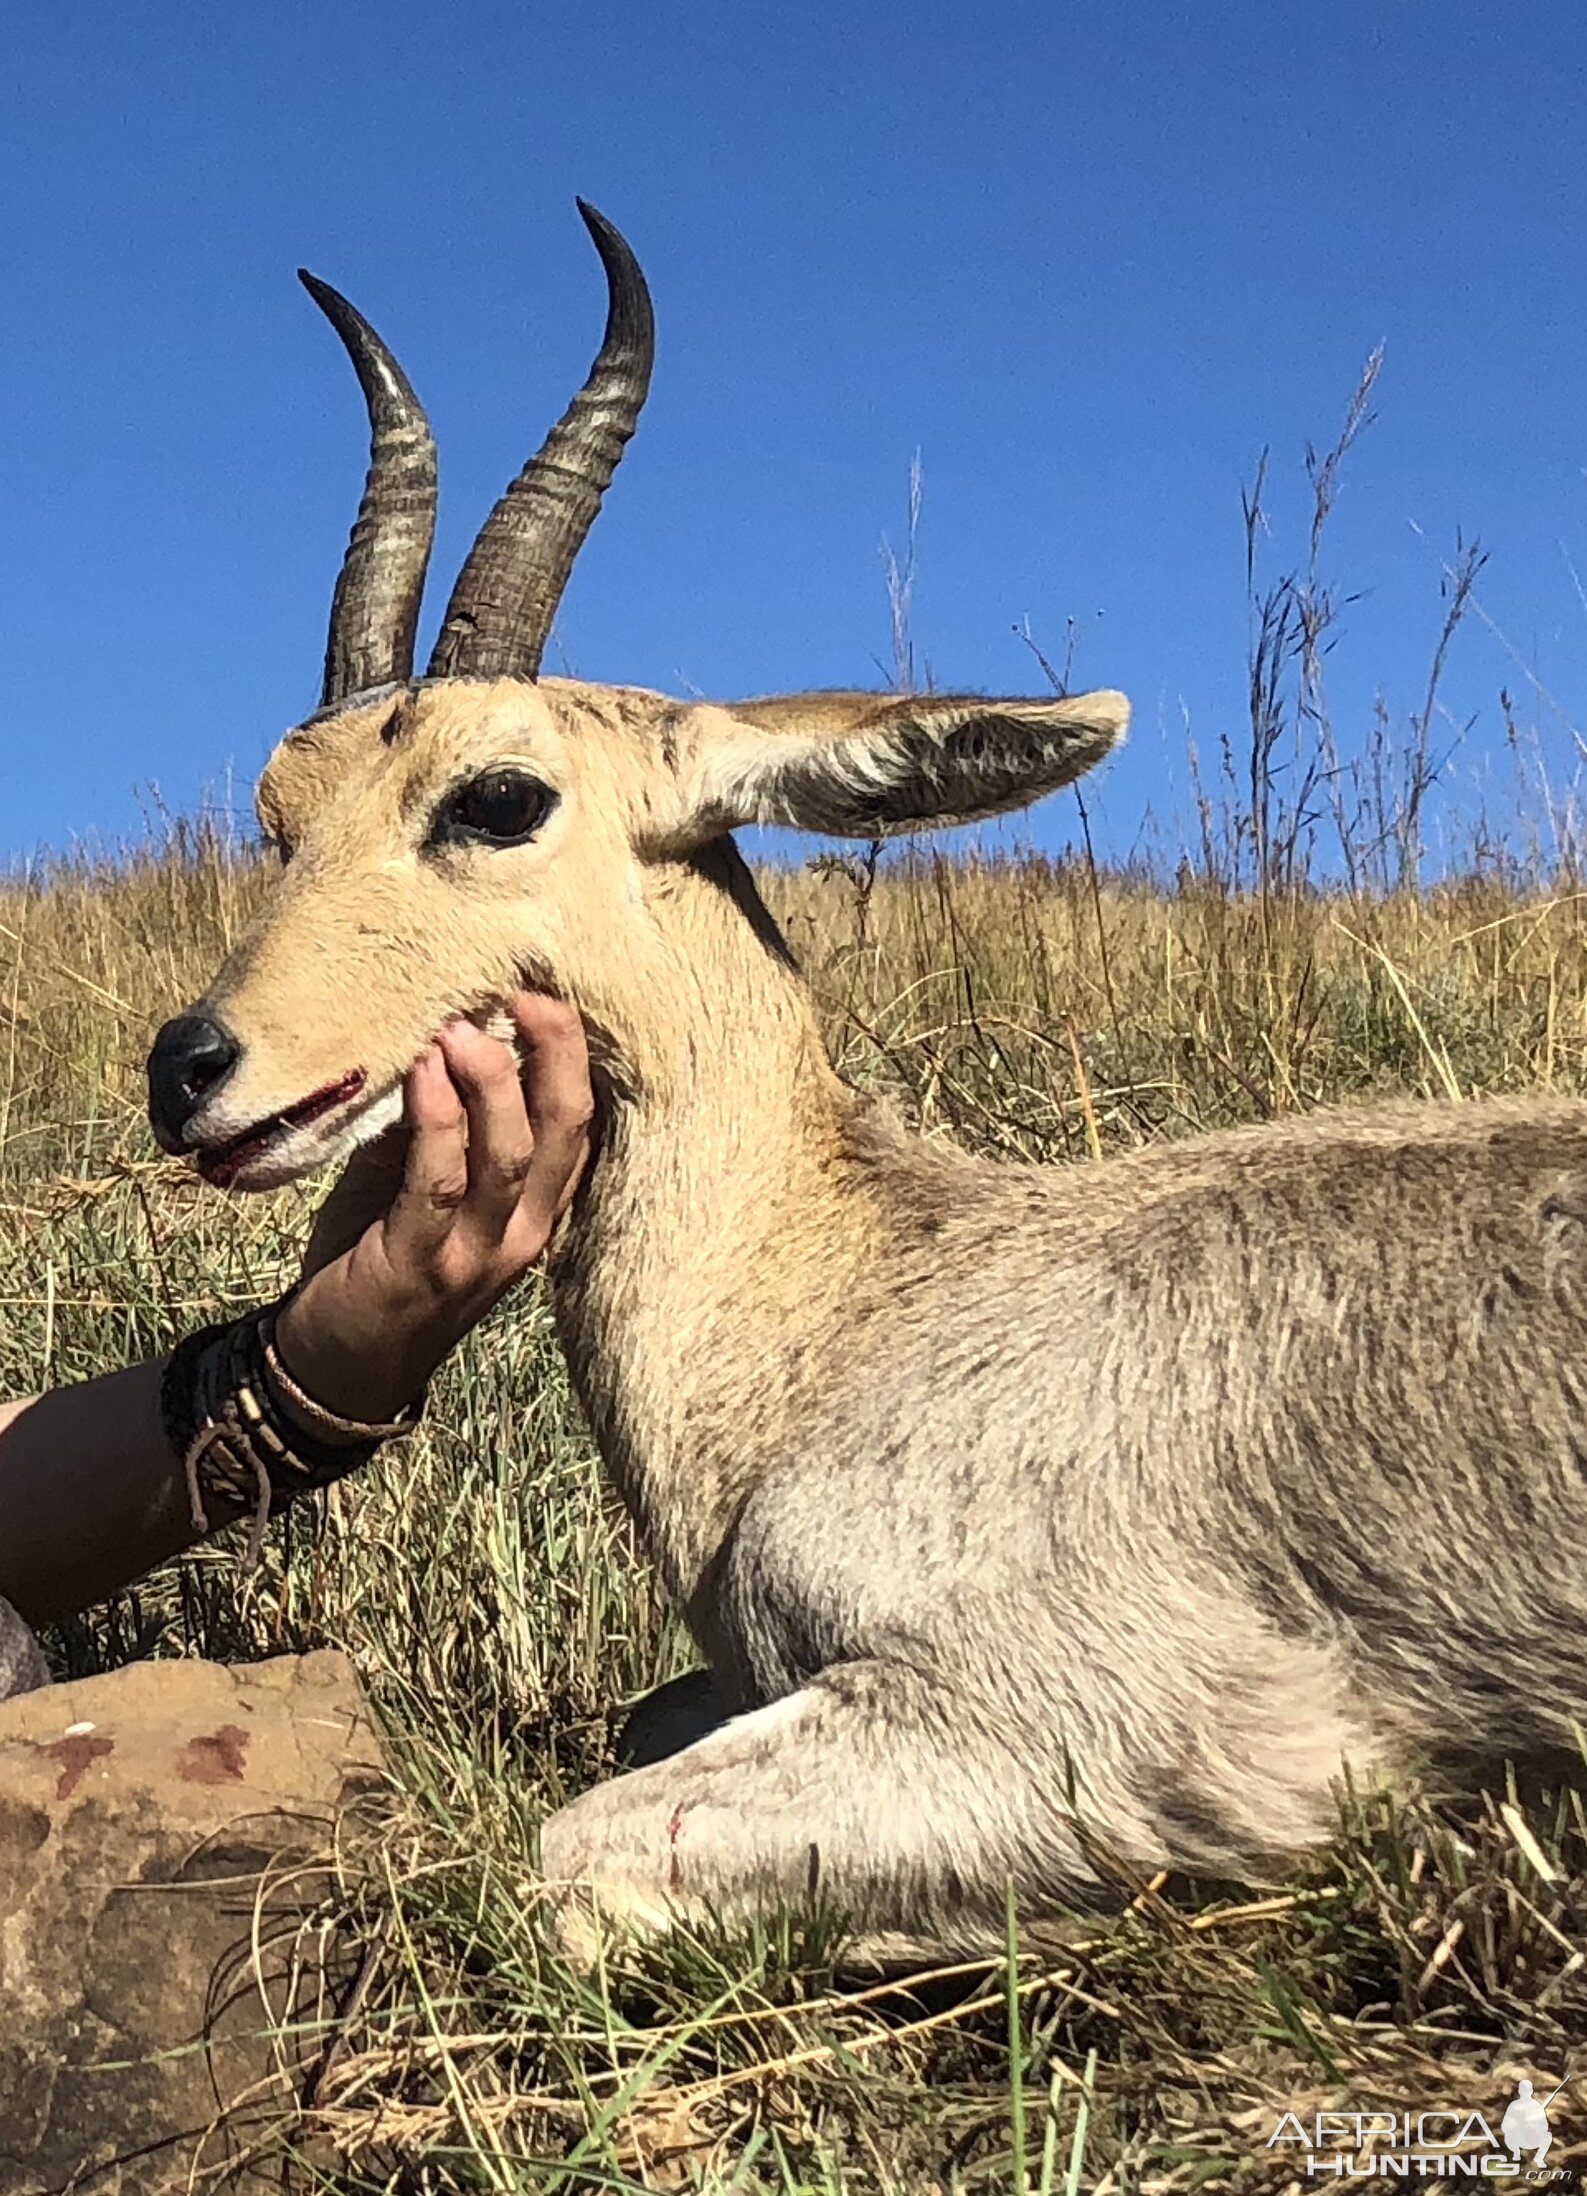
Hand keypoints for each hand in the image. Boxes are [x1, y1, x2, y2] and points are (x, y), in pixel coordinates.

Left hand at [275, 994, 592, 1423]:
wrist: (337, 1364)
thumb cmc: (383, 1252)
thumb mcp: (423, 1179)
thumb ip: (442, 1120)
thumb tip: (441, 1026)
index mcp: (538, 1205)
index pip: (583, 1121)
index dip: (575, 1052)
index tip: (547, 985)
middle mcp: (525, 1229)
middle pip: (566, 1130)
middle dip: (553, 1052)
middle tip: (522, 987)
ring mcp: (477, 1254)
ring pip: (511, 1156)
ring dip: (489, 1083)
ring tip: (460, 1024)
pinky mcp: (421, 1267)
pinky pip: (438, 1187)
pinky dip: (436, 1124)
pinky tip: (422, 1074)